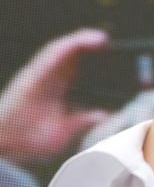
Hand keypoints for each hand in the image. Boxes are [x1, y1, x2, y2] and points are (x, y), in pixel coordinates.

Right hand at [0, 28, 109, 164]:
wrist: (4, 147)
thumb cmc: (29, 139)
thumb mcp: (64, 131)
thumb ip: (83, 121)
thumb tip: (105, 116)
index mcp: (55, 88)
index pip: (74, 65)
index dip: (89, 54)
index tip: (109, 50)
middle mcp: (47, 78)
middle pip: (69, 54)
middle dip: (87, 43)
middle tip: (108, 40)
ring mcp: (38, 76)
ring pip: (59, 51)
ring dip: (80, 41)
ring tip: (101, 39)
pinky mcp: (30, 78)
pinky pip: (48, 58)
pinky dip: (64, 48)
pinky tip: (78, 43)